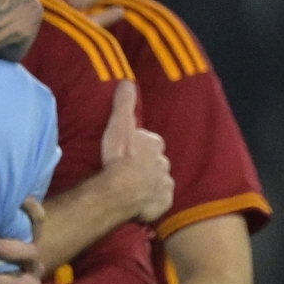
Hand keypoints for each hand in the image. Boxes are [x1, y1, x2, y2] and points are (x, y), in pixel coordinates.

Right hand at [100, 80, 172, 222]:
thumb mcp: (118, 125)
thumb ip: (124, 103)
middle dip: (146, 163)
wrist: (121, 190)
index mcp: (155, 143)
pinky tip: (139, 201)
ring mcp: (165, 184)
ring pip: (158, 180)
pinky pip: (159, 200)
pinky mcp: (163, 203)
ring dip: (149, 182)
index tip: (127, 149)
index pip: (149, 141)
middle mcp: (165, 162)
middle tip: (128, 168)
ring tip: (132, 186)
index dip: (139, 145)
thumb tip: (127, 81)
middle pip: (155, 161)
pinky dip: (151, 200)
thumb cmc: (119, 157)